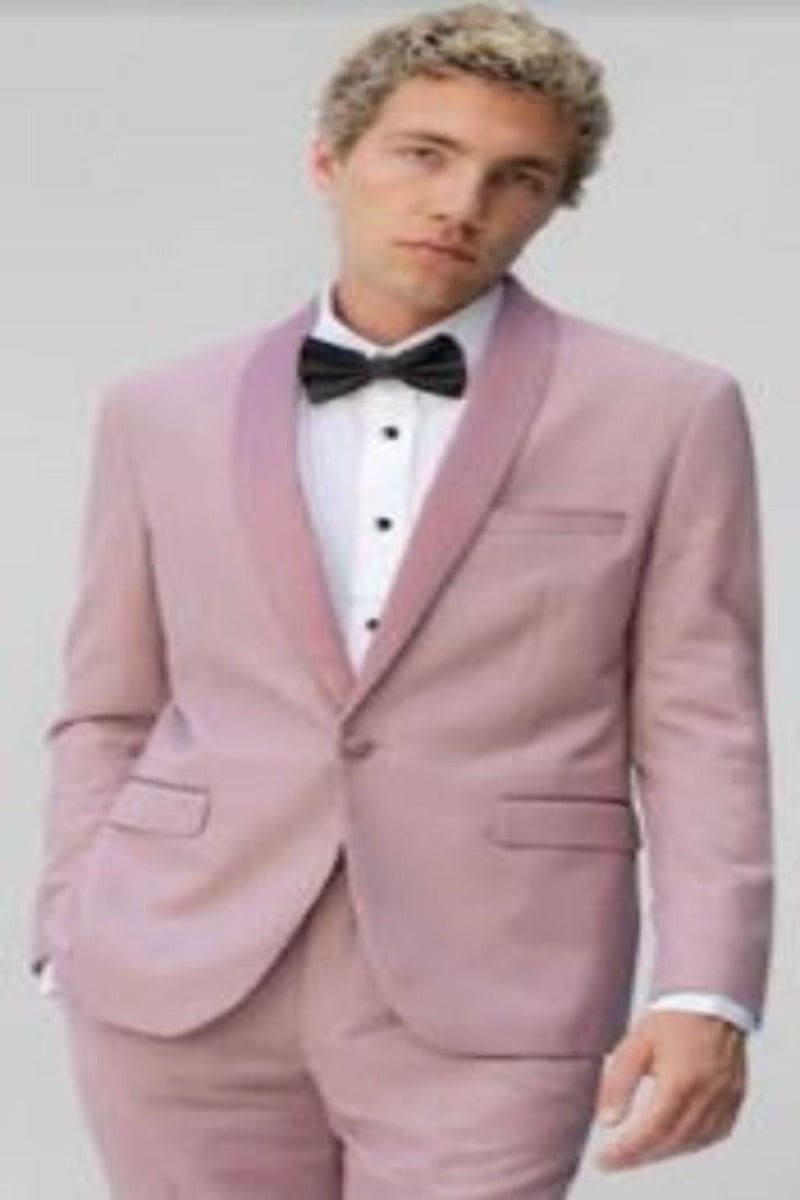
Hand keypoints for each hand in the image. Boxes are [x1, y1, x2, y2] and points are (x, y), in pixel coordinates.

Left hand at [593, 1010, 746, 1170]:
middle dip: (640, 1155)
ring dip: (663, 1152)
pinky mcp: (735, 1099)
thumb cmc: (672, 1019)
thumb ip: (619, 1081)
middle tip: (615, 1158)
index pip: (652, 1130)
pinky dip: (689, 1143)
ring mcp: (725, 1099)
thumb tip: (606, 1120)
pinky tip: (671, 1140)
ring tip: (638, 1151)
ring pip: (692, 1142)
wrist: (711, 1000)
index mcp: (681, 1079)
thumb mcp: (636, 1043)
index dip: (627, 1150)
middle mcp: (707, 1094)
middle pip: (671, 1142)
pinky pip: (713, 1135)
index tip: (604, 1159)